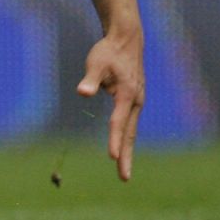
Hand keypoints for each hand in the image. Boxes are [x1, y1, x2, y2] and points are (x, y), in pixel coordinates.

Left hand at [76, 29, 144, 180]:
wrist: (126, 40)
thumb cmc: (108, 52)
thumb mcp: (96, 63)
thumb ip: (90, 80)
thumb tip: (82, 93)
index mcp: (128, 95)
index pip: (118, 122)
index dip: (114, 140)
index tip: (112, 157)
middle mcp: (136, 101)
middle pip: (130, 133)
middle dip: (126, 156)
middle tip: (124, 178)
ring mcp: (137, 102)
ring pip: (131, 130)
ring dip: (127, 149)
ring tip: (123, 170)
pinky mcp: (134, 101)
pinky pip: (129, 123)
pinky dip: (126, 137)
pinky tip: (122, 148)